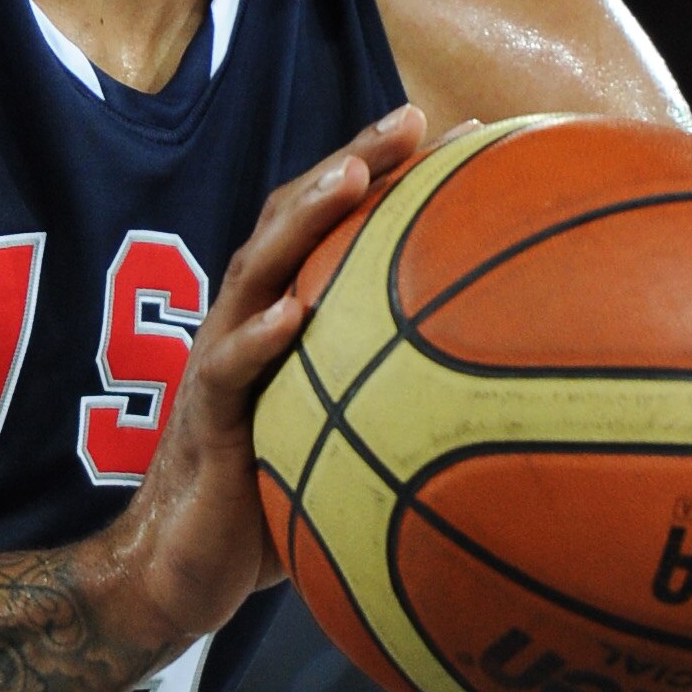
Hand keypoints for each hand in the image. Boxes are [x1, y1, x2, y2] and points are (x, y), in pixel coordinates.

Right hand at [101, 106, 431, 650]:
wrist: (180, 572)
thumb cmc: (267, 510)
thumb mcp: (345, 447)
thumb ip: (402, 416)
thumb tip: (510, 417)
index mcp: (282, 322)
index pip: (332, 228)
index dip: (386, 176)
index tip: (458, 133)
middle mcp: (248, 326)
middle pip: (292, 221)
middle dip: (349, 162)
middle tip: (410, 120)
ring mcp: (221, 366)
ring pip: (255, 273)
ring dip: (301, 221)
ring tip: (347, 179)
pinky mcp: (205, 420)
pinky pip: (231, 371)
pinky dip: (260, 337)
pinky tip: (294, 314)